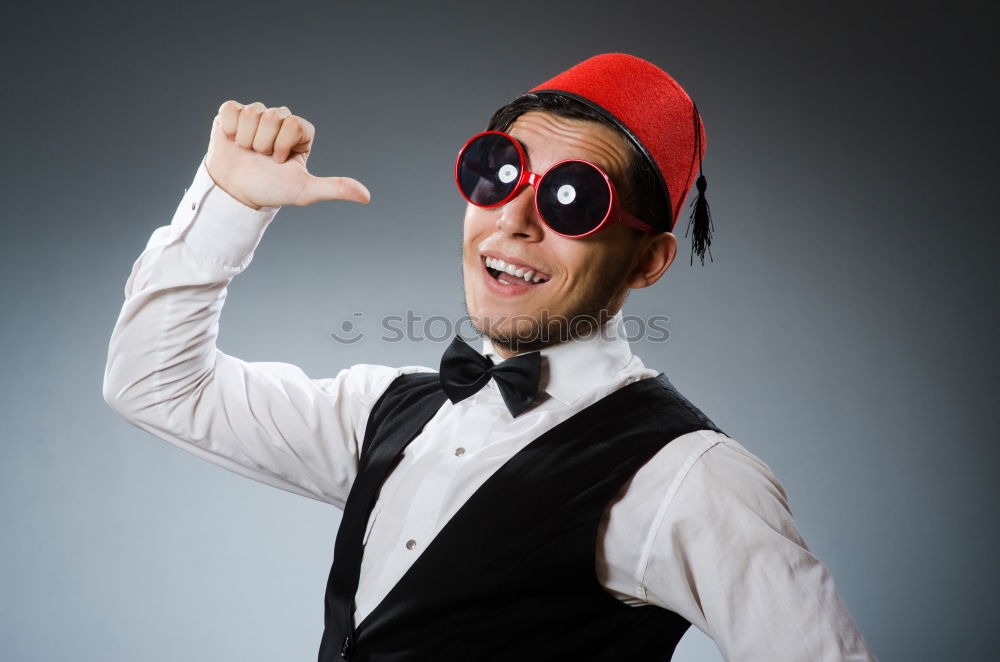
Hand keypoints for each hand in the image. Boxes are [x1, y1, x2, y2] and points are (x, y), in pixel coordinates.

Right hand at [204, 100, 370, 209]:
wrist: (236, 192)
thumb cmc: (272, 190)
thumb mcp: (305, 190)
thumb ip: (335, 188)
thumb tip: (366, 196)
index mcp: (300, 132)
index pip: (294, 123)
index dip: (283, 145)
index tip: (279, 162)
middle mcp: (280, 119)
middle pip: (272, 117)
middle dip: (264, 143)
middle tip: (263, 158)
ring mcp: (257, 115)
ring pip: (252, 113)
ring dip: (246, 139)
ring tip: (249, 152)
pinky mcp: (234, 113)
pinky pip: (231, 109)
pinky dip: (230, 129)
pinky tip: (234, 142)